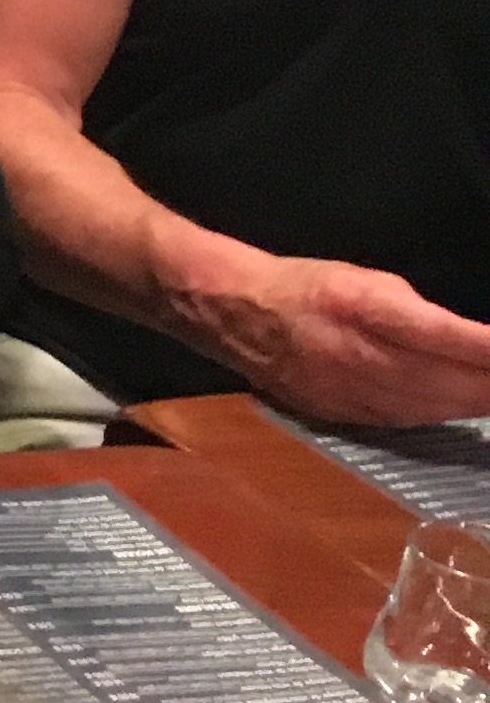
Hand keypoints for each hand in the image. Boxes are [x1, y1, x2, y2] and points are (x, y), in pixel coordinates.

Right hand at [184, 251, 489, 424]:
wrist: (236, 315)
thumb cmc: (308, 287)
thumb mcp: (373, 282)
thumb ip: (424, 316)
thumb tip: (469, 344)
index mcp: (372, 312)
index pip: (458, 340)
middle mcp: (365, 357)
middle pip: (454, 384)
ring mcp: (352, 392)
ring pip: (434, 407)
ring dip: (476, 404)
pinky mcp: (341, 413)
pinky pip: (406, 419)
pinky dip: (441, 414)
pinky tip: (460, 410)